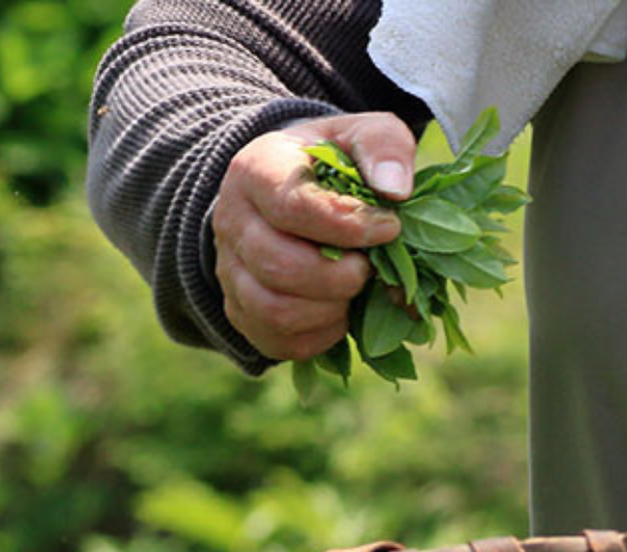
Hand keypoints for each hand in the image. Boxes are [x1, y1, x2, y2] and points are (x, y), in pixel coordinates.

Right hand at [211, 112, 416, 361]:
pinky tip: (339, 311)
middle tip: (369, 268)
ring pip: (275, 312)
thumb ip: (383, 146)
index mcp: (255, 172)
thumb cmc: (327, 164)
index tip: (388, 228)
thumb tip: (396, 191)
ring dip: (330, 310)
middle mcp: (231, 224)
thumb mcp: (356, 135)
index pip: (292, 207)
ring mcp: (230, 275)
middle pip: (280, 267)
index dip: (346, 226)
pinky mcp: (241, 314)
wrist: (282, 193)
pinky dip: (320, 335)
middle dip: (340, 277)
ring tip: (354, 289)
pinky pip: (279, 342)